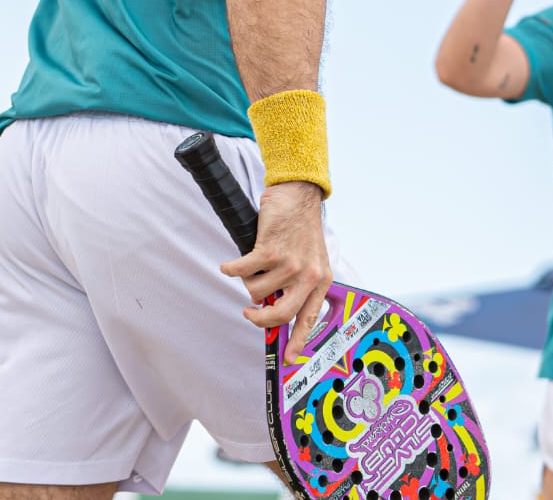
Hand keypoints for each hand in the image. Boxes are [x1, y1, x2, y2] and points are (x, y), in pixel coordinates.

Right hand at [219, 180, 332, 358]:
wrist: (298, 195)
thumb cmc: (301, 227)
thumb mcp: (311, 259)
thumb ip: (299, 285)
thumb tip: (275, 309)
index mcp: (321, 280)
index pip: (310, 318)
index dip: (298, 341)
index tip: (289, 357)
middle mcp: (309, 275)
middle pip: (281, 314)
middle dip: (260, 319)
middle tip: (250, 313)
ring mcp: (290, 264)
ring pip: (256, 291)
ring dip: (247, 282)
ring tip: (251, 268)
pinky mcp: (270, 251)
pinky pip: (242, 272)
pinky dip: (231, 269)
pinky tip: (230, 264)